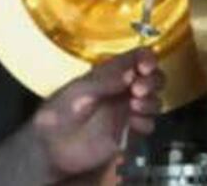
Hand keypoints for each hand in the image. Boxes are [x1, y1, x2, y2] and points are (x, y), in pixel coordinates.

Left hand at [29, 47, 164, 182]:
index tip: (145, 67)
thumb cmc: (60, 113)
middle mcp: (122, 89)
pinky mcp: (129, 132)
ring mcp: (126, 110)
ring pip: (153, 101)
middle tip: (139, 89)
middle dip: (153, 80)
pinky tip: (134, 124)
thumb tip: (131, 73)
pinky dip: (146, 122)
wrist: (53, 147)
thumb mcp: (79, 91)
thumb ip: (105, 81)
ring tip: (135, 106)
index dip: (146, 58)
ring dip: (151, 101)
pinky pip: (148, 124)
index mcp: (109, 73)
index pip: (135, 58)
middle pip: (152, 78)